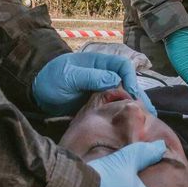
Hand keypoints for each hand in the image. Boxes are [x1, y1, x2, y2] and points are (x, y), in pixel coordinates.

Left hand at [33, 52, 154, 115]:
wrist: (37, 91)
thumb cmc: (51, 78)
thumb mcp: (69, 76)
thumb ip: (91, 77)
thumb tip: (114, 79)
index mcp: (100, 63)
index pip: (123, 66)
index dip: (131, 78)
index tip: (132, 94)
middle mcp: (105, 74)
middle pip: (128, 82)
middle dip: (140, 95)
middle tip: (150, 112)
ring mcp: (102, 89)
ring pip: (125, 95)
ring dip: (136, 106)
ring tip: (148, 120)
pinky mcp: (99, 102)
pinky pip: (116, 106)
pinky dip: (125, 113)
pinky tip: (133, 123)